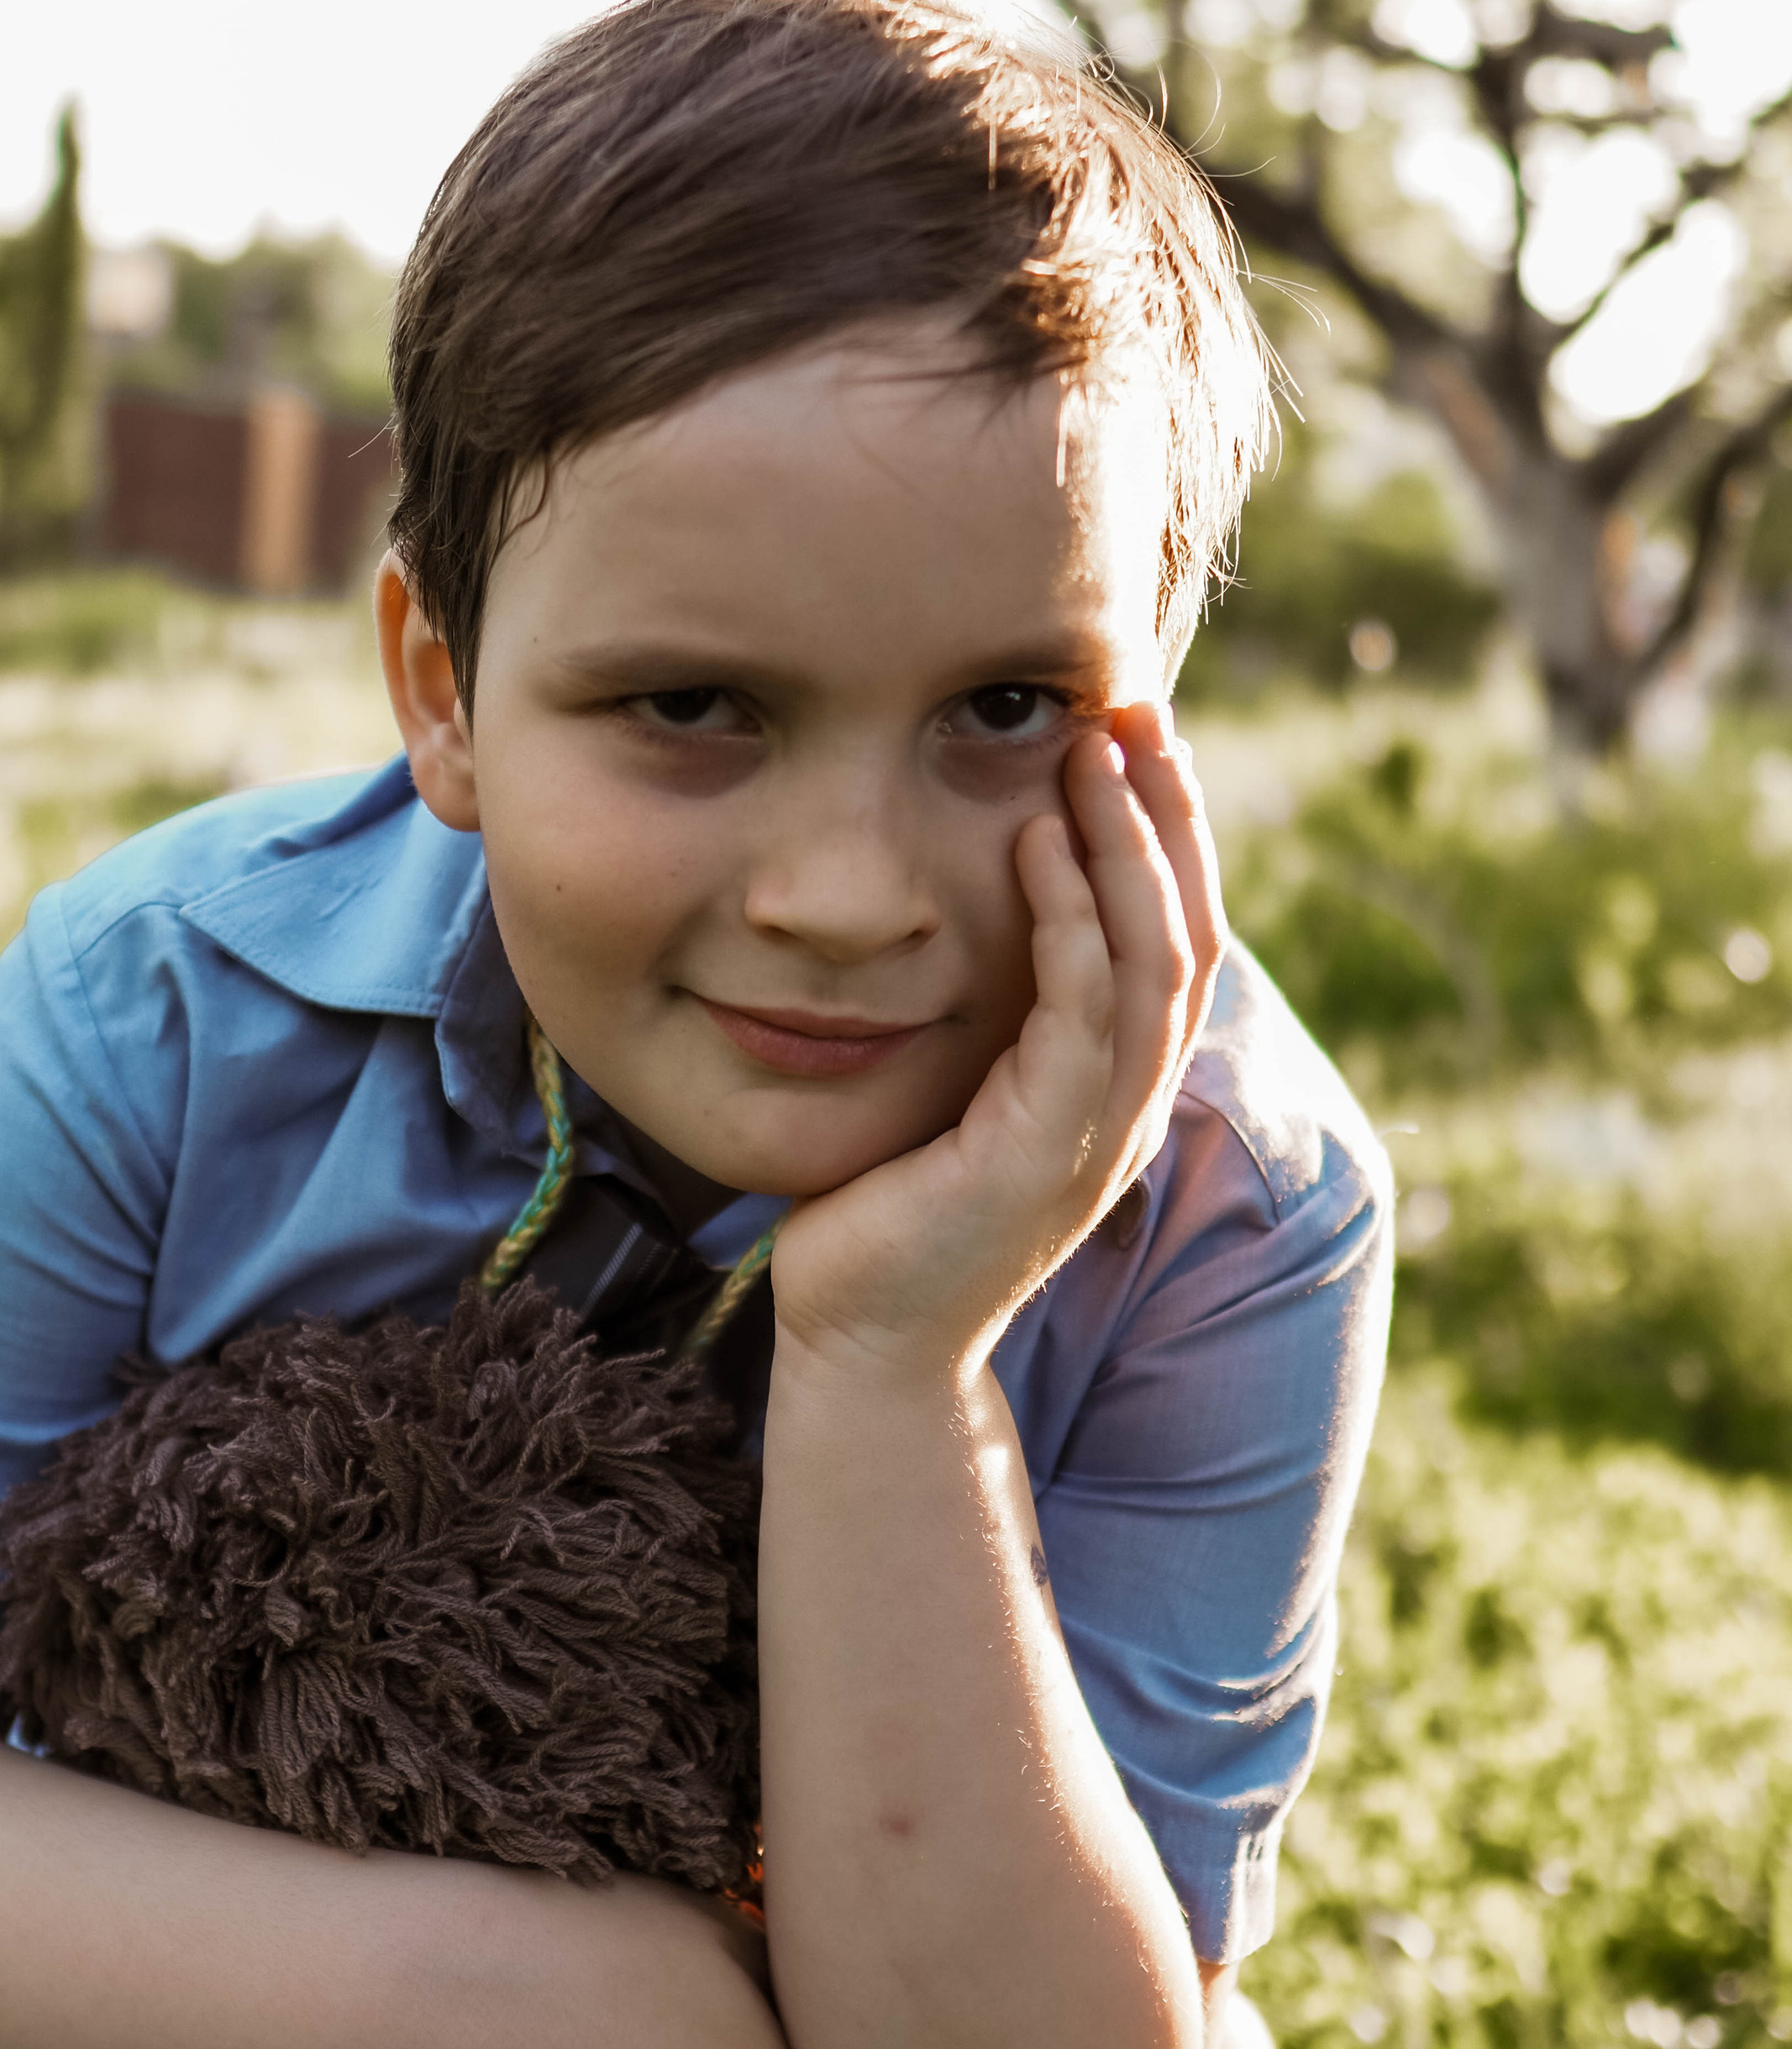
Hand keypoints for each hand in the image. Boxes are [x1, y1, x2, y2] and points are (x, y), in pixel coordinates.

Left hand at [770, 702, 1222, 1376]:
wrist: (866, 1343)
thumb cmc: (889, 1210)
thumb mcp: (952, 1087)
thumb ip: (985, 1012)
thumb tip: (965, 908)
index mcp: (1113, 1084)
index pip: (1169, 933)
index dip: (1165, 831)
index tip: (1136, 732)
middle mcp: (1127, 1103)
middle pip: (1183, 930)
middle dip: (1166, 813)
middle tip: (1136, 705)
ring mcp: (1097, 1132)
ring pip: (1149, 962)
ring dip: (1129, 846)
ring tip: (1096, 746)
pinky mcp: (1045, 1154)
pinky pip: (1078, 1015)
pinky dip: (1069, 924)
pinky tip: (1039, 846)